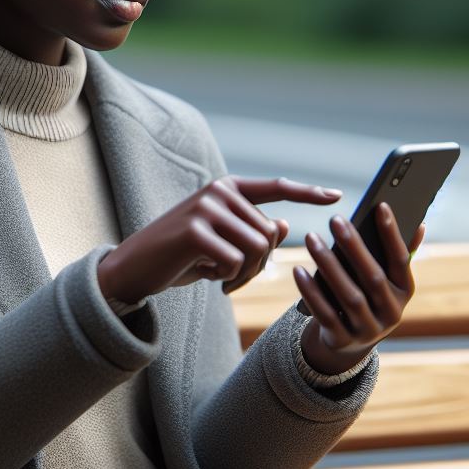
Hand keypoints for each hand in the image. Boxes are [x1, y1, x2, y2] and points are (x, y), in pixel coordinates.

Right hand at [97, 175, 343, 304]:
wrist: (132, 268)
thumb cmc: (179, 257)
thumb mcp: (220, 244)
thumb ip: (251, 233)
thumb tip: (284, 226)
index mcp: (226, 189)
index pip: (275, 187)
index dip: (307, 192)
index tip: (336, 195)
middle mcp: (217, 191)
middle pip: (269, 233)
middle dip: (259, 265)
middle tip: (233, 281)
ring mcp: (205, 208)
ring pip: (257, 248)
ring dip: (245, 274)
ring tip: (223, 280)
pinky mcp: (194, 230)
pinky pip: (235, 261)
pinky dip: (227, 278)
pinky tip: (206, 277)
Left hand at [294, 202, 425, 372]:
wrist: (347, 343)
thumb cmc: (365, 296)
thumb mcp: (384, 280)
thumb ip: (395, 254)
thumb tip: (418, 223)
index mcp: (405, 292)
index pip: (401, 259)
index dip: (392, 234)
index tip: (381, 205)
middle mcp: (391, 313)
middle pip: (372, 276)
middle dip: (353, 246)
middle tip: (335, 219)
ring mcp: (368, 330)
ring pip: (348, 295)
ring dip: (328, 265)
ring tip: (310, 238)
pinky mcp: (343, 340)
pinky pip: (325, 313)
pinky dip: (311, 292)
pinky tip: (297, 270)